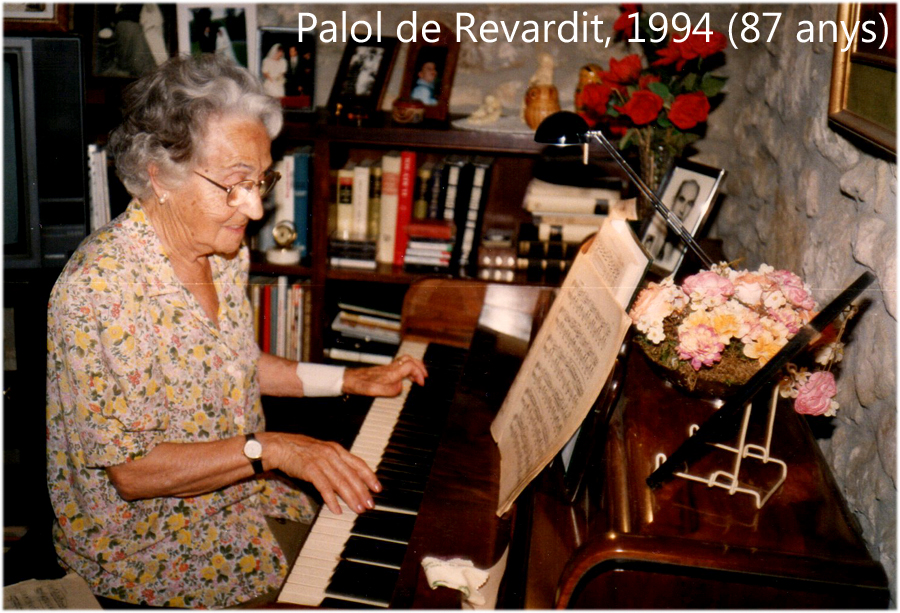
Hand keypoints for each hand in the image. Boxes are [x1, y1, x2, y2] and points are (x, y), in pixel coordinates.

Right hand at [265, 432, 379, 514]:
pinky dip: (332, 500)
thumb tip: (349, 477)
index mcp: (337, 450)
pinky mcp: (310, 470)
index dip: (370, 477)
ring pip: (341, 482)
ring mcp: (322, 462)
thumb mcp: (323, 452)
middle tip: (370, 504)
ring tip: (358, 509)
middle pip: (352, 476)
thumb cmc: (300, 451)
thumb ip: (336, 462)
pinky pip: (324, 487)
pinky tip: (337, 509)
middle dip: (363, 492)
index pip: (359, 464)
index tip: (377, 488)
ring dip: (351, 498)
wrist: (280, 447)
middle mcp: (332, 454)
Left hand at [342, 354, 427, 396]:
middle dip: (420, 366)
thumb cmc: (360, 385)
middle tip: (425, 376)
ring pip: (405, 361)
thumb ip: (389, 390)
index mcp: (390, 373)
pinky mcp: (384, 370)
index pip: (409, 366)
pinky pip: (400, 366)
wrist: (349, 379)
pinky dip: (407, 369)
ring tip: (419, 376)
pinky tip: (406, 378)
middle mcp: (390, 368)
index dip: (418, 373)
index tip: (421, 383)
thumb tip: (401, 387)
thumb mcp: (373, 390)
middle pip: (409, 359)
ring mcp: (388, 368)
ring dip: (415, 366)